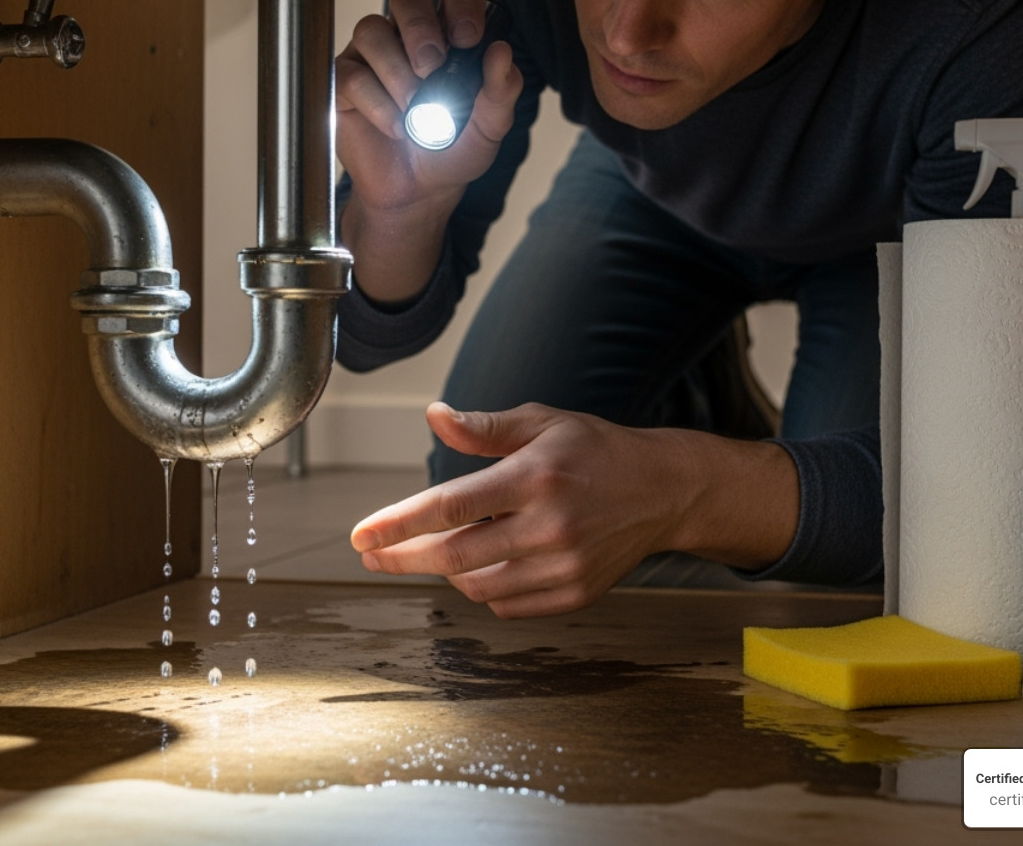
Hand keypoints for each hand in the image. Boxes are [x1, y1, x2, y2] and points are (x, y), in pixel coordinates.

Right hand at [336, 0, 522, 302]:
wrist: (417, 192)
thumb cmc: (452, 151)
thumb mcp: (490, 127)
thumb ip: (500, 90)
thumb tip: (501, 52)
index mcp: (450, 33)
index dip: (461, 0)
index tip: (469, 38)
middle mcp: (409, 35)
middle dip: (421, 27)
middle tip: (433, 68)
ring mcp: (373, 55)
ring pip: (373, 31)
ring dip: (398, 74)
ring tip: (415, 111)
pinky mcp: (344, 80)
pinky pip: (352, 74)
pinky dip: (378, 104)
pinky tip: (396, 128)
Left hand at [350, 402, 800, 618]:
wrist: (662, 491)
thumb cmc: (594, 451)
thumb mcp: (542, 423)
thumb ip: (484, 426)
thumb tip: (434, 417)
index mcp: (535, 477)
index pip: (450, 506)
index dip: (398, 524)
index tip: (360, 535)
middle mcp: (550, 526)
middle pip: (454, 556)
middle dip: (403, 557)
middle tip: (372, 554)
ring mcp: (565, 567)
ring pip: (477, 585)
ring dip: (447, 570)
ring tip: (440, 549)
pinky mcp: (576, 594)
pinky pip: (507, 604)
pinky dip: (483, 589)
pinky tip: (485, 565)